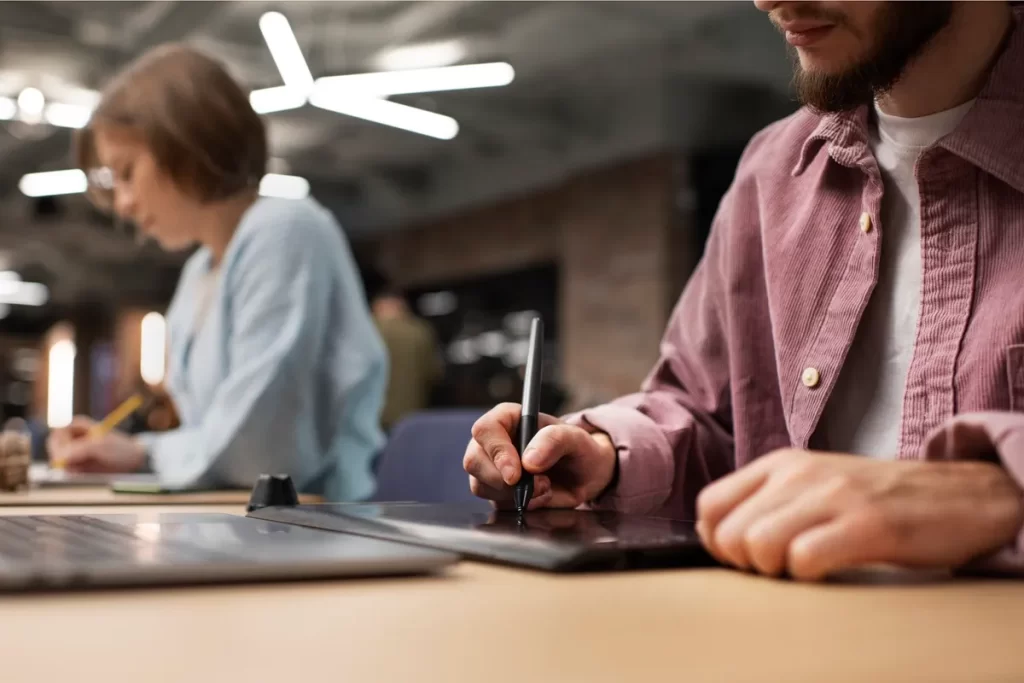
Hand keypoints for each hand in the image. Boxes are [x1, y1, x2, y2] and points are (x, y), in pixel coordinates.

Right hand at [48, 418, 146, 473]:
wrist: (133, 459)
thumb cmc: (119, 447)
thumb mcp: (100, 446)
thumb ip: (79, 449)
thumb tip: (60, 457)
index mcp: (77, 426)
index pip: (57, 435)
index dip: (58, 445)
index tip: (66, 455)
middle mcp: (72, 437)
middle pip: (54, 448)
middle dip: (62, 458)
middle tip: (74, 465)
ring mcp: (74, 451)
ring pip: (59, 461)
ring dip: (68, 467)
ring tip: (86, 467)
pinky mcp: (77, 464)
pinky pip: (67, 471)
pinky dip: (73, 473)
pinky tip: (86, 472)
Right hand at [463, 402, 617, 509]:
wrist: (585, 475)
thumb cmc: (578, 449)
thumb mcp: (576, 438)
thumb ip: (554, 440)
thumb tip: (529, 461)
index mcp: (507, 419)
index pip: (485, 430)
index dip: (497, 451)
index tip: (515, 474)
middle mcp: (494, 442)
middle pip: (474, 461)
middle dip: (503, 480)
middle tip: (538, 485)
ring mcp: (492, 468)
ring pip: (480, 485)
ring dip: (513, 495)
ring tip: (545, 487)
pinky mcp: (497, 492)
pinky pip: (496, 504)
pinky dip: (519, 505)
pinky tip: (540, 496)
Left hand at [696, 449, 1023, 580]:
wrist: (962, 493)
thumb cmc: (878, 500)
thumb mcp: (813, 485)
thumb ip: (768, 502)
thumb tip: (720, 540)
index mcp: (780, 463)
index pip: (709, 505)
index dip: (716, 542)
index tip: (745, 558)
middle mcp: (799, 473)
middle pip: (728, 533)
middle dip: (746, 565)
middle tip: (779, 569)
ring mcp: (833, 495)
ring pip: (757, 544)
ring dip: (774, 570)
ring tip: (804, 568)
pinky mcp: (867, 523)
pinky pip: (805, 558)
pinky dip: (809, 575)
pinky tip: (830, 570)